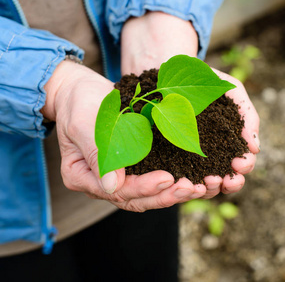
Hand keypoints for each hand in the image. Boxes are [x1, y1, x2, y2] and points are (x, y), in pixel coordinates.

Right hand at [42, 61, 206, 211]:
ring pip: (148, 195)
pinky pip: (154, 180)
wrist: (84, 91)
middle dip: (165, 195)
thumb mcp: (83, 124)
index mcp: (82, 177)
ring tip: (198, 188)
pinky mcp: (135, 167)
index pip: (116, 192)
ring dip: (174, 193)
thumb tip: (112, 186)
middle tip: (190, 188)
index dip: (143, 187)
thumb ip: (96, 153)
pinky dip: (175, 182)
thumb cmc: (80, 103)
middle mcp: (102, 183)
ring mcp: (119, 177)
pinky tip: (195, 179)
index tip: (167, 178)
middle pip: (135, 200)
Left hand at [120, 11, 259, 199]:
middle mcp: (213, 156)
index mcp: (230, 142)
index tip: (239, 163)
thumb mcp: (231, 90)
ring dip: (210, 188)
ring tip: (207, 181)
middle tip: (225, 179)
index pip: (243, 163)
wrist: (165, 70)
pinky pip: (179, 180)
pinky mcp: (168, 161)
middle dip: (230, 183)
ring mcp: (191, 161)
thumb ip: (247, 115)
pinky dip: (185, 184)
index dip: (245, 167)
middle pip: (227, 181)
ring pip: (205, 186)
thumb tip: (255, 147)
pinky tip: (185, 181)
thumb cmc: (203, 80)